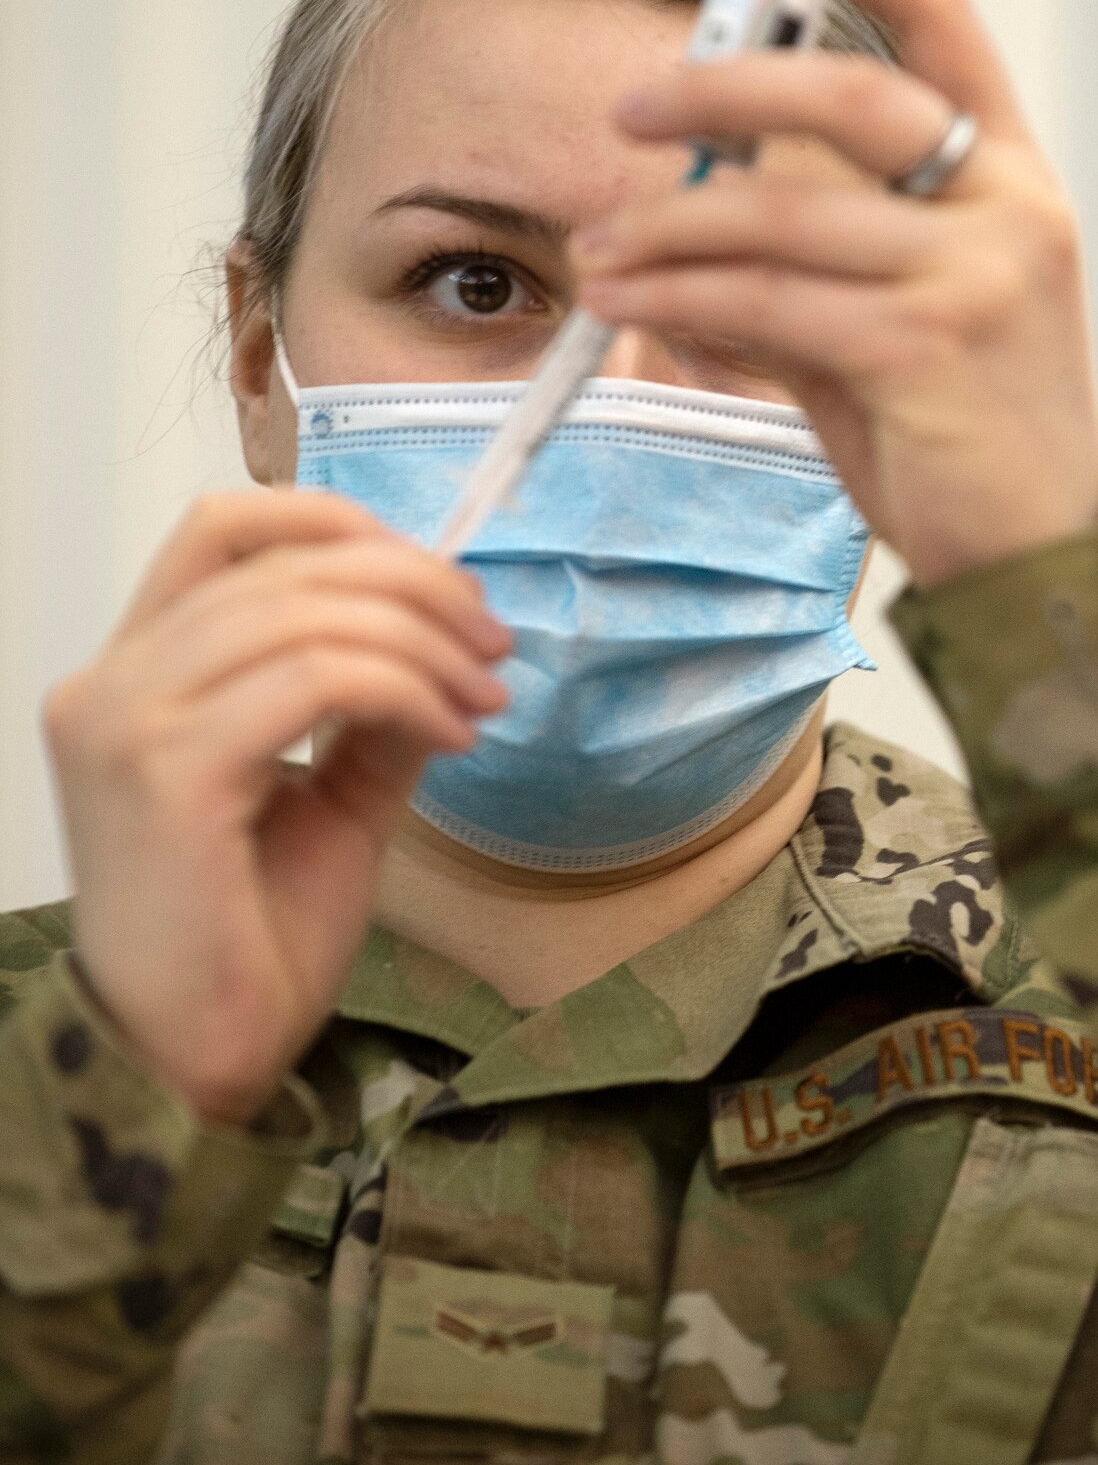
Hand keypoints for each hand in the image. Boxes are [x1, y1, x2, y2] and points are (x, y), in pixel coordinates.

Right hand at [44, 491, 508, 1123]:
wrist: (197, 1066)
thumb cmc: (251, 941)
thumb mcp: (333, 795)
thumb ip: (375, 707)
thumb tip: (450, 637)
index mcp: (134, 673)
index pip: (224, 529)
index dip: (339, 526)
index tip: (438, 582)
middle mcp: (111, 682)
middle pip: (280, 561)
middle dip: (412, 585)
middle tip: (492, 641)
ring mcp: (128, 723)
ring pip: (305, 611)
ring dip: (421, 638)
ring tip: (483, 694)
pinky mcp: (169, 773)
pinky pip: (316, 678)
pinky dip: (403, 687)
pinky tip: (451, 733)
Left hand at [573, 0, 1097, 585]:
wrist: (1041, 560)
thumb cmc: (964, 433)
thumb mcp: (902, 317)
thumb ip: (820, 251)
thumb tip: (692, 211)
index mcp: (1012, 177)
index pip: (945, 24)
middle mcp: (1009, 205)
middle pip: (849, 96)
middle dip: (724, 87)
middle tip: (630, 110)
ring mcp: (978, 273)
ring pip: (785, 211)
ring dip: (670, 226)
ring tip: (598, 250)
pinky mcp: (928, 347)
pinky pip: (771, 300)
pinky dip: (684, 297)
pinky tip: (629, 302)